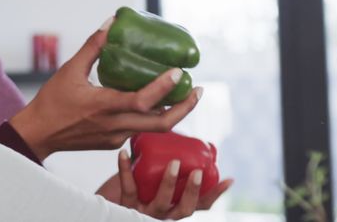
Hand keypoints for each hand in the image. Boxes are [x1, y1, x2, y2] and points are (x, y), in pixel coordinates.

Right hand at [8, 23, 201, 160]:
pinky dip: (153, 117)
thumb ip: (93, 47)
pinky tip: (155, 103)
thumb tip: (110, 23)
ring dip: (172, 113)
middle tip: (198, 90)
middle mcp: (115, 125)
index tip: (178, 72)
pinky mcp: (113, 142)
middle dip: (185, 107)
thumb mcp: (70, 70)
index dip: (163, 88)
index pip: (142, 101)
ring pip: (153, 128)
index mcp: (104, 106)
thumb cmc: (52, 101)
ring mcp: (116, 137)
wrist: (38, 133)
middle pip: (162, 123)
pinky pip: (139, 129)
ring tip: (184, 95)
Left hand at [96, 148, 233, 218]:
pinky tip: (125, 153)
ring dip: (169, 183)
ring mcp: (144, 211)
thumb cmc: (135, 183)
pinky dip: (125, 168)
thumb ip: (169, 160)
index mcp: (174, 206)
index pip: (201, 205)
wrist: (107, 199)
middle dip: (193, 191)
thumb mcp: (155, 176)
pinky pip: (128, 187)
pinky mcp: (125, 205)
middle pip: (185, 209)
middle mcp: (163, 213)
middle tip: (196, 171)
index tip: (229, 179)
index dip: (215, 194)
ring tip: (173, 163)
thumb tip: (176, 124)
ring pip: (161, 203)